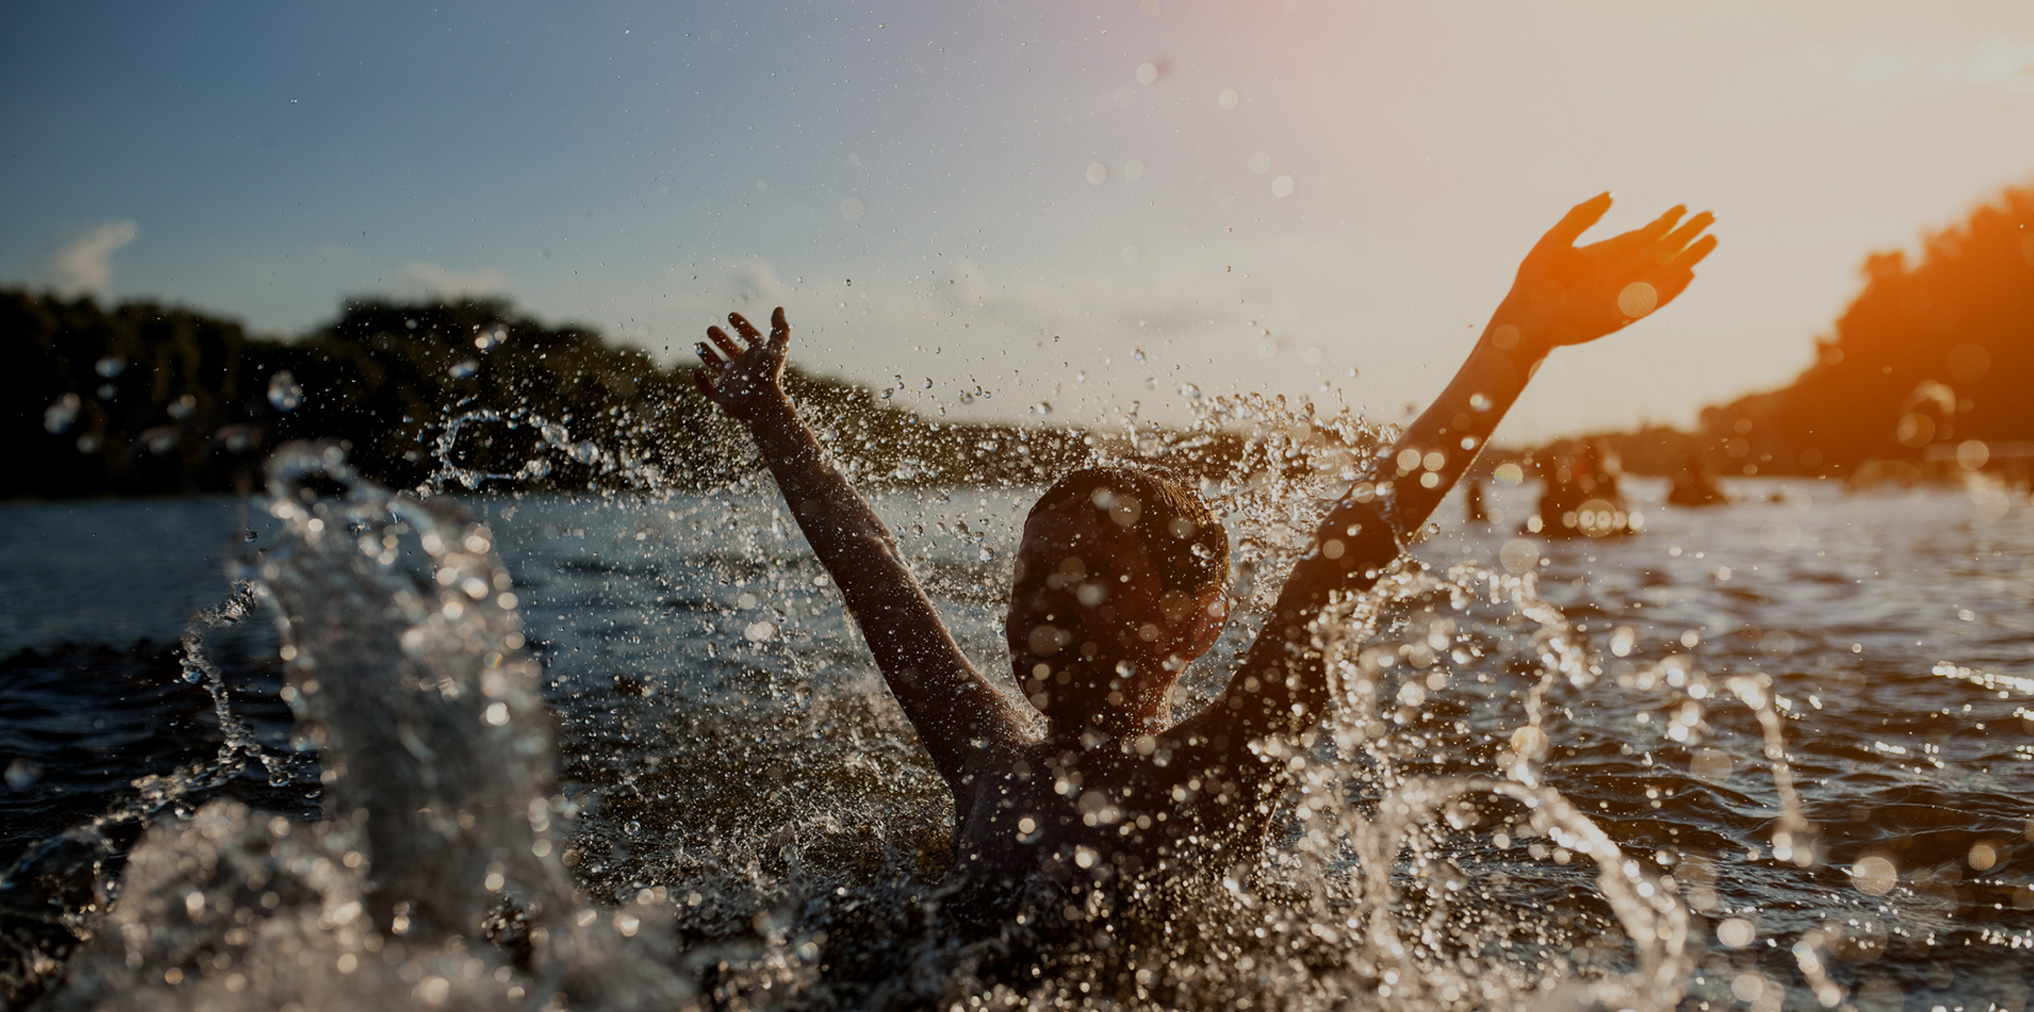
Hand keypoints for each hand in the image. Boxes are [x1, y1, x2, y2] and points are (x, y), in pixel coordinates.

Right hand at [695, 307, 790, 420]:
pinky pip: (709, 389)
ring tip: (699, 343)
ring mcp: (732, 383)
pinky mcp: (722, 398)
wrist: (762, 405)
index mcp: (758, 358)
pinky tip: (697, 372)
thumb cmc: (769, 375)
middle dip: (721, 339)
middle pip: (731, 351)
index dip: (742, 326)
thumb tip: (779, 309)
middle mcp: (745, 369)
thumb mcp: (777, 347)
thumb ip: (780, 328)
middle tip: (711, 328)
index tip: (732, 315)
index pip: (751, 339)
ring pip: (718, 367)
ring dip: (708, 355)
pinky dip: (701, 382)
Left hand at [1496, 194, 1716, 355]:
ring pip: (1663, 272)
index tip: (1683, 207)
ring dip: (1687, 257)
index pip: (1643, 236)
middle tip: (1710, 216)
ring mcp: (1623, 293)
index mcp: (1606, 255)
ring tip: (1711, 240)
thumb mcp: (1557, 240)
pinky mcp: (1623, 314)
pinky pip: (1653, 300)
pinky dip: (1671, 288)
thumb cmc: (1535, 281)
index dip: (1664, 222)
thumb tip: (1610, 194)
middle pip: (1660, 250)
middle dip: (1685, 234)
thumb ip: (1582, 216)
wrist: (1524, 317)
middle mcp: (1619, 273)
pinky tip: (1689, 274)